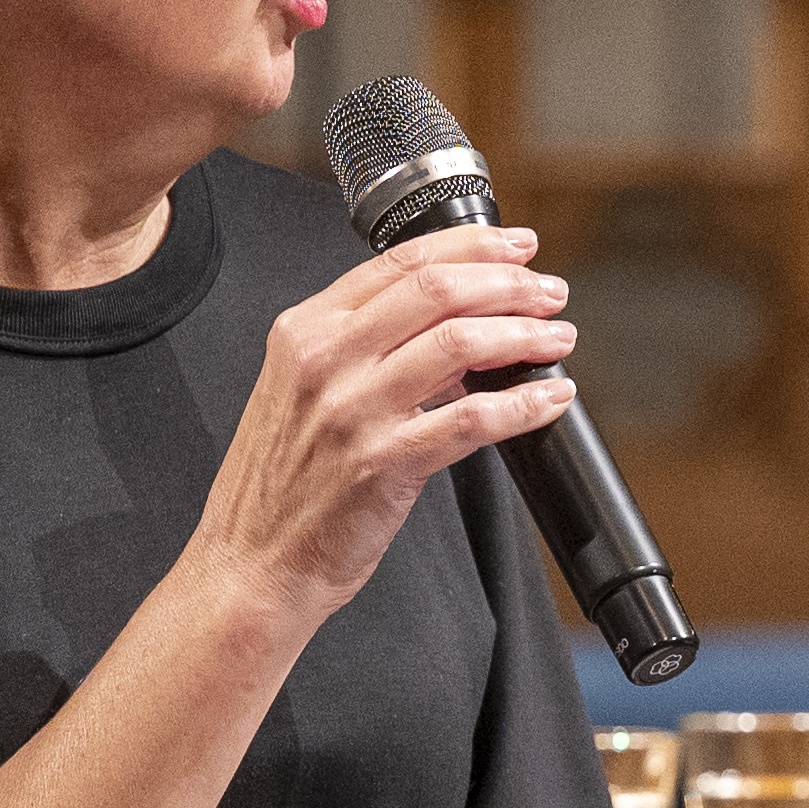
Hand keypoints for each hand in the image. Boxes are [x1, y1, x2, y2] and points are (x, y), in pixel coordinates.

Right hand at [192, 222, 579, 627]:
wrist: (252, 561)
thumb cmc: (283, 486)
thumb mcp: (307, 392)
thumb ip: (368, 350)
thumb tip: (455, 327)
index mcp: (306, 331)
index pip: (399, 262)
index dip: (471, 246)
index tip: (516, 247)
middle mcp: (326, 359)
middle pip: (437, 290)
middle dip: (509, 283)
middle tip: (552, 293)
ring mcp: (353, 410)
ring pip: (460, 343)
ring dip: (524, 334)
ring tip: (557, 338)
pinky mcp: (384, 463)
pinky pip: (473, 420)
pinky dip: (524, 404)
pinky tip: (550, 399)